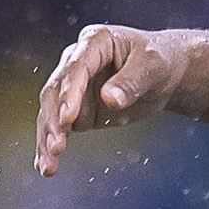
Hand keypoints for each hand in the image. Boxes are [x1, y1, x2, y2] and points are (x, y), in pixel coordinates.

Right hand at [33, 25, 180, 175]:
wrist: (163, 74)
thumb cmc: (159, 62)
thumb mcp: (153, 67)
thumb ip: (131, 82)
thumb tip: (110, 99)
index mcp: (95, 41)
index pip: (76, 67)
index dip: (70, 92)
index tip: (67, 118)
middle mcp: (76, 61)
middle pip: (55, 92)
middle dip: (54, 120)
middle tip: (56, 146)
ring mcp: (73, 87)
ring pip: (51, 113)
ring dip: (48, 139)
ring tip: (49, 166)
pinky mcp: (75, 109)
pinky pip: (59, 128)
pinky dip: (50, 147)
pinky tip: (45, 167)